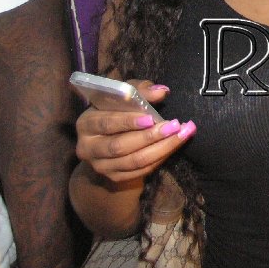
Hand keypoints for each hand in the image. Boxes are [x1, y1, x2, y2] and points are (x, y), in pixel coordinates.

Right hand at [75, 80, 194, 183]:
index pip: (106, 123)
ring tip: (181, 135)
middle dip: (149, 136)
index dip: (128, 121)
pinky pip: (140, 171)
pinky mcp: (114, 176)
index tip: (152, 118)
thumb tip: (161, 92)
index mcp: (86, 123)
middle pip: (119, 146)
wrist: (109, 138)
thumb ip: (141, 91)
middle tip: (174, 126)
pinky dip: (160, 158)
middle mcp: (88, 147)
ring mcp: (100, 165)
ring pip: (133, 161)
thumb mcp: (125, 95)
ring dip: (161, 148)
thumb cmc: (118, 110)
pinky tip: (174, 146)